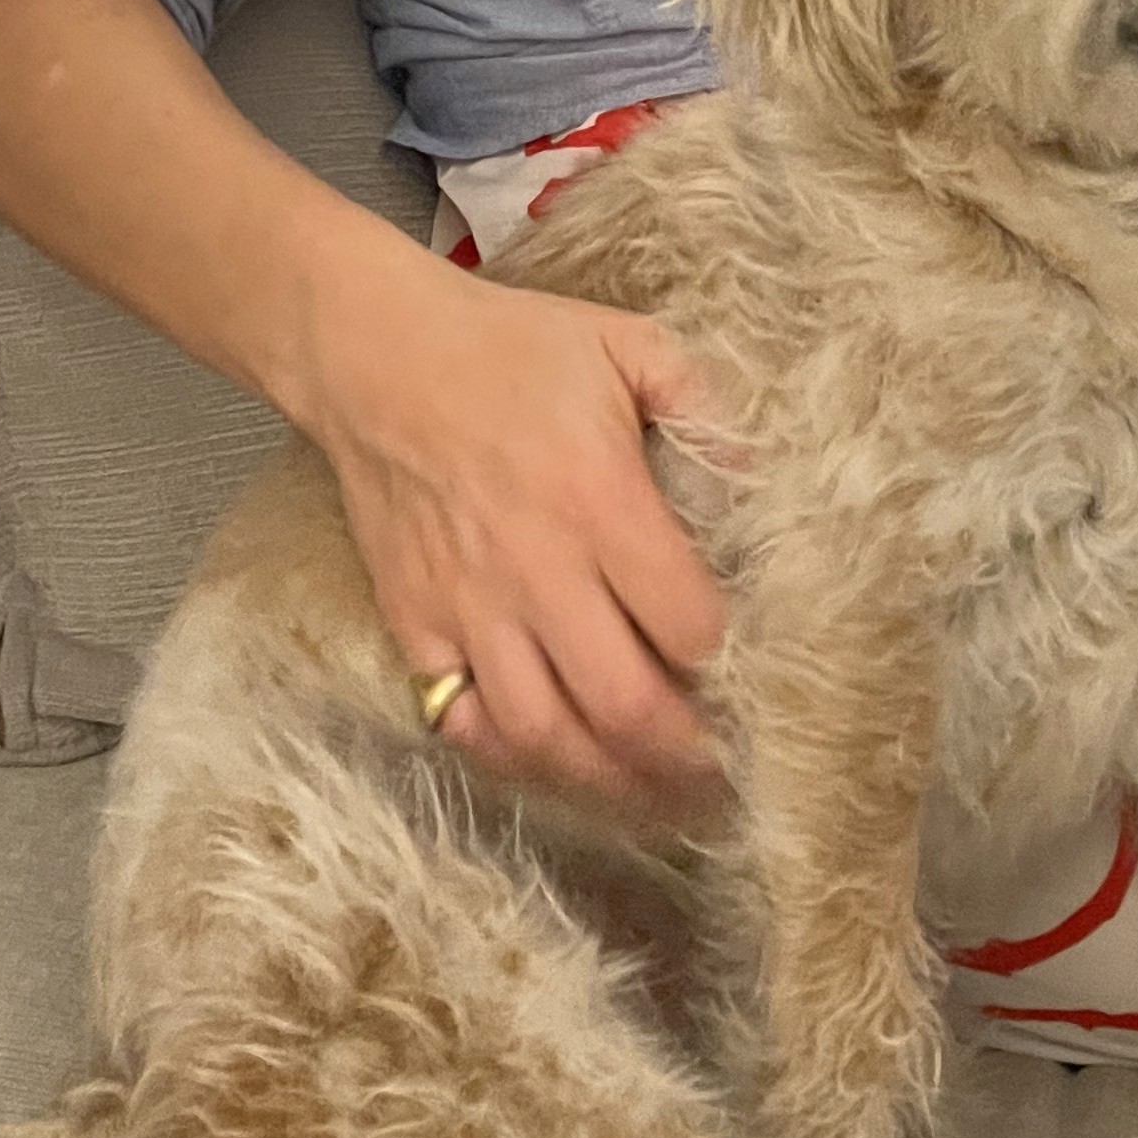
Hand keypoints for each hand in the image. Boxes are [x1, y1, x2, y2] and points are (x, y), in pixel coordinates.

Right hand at [303, 252, 731, 830]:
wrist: (373, 354)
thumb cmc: (509, 348)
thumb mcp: (626, 342)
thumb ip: (705, 404)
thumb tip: (765, 475)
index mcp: (600, 500)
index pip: (687, 624)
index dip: (730, 666)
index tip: (757, 683)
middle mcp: (536, 569)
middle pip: (625, 705)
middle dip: (685, 755)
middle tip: (724, 774)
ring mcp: (468, 607)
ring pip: (545, 736)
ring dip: (608, 781)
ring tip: (654, 795)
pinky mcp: (414, 625)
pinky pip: (464, 723)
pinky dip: (512, 759)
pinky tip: (557, 765)